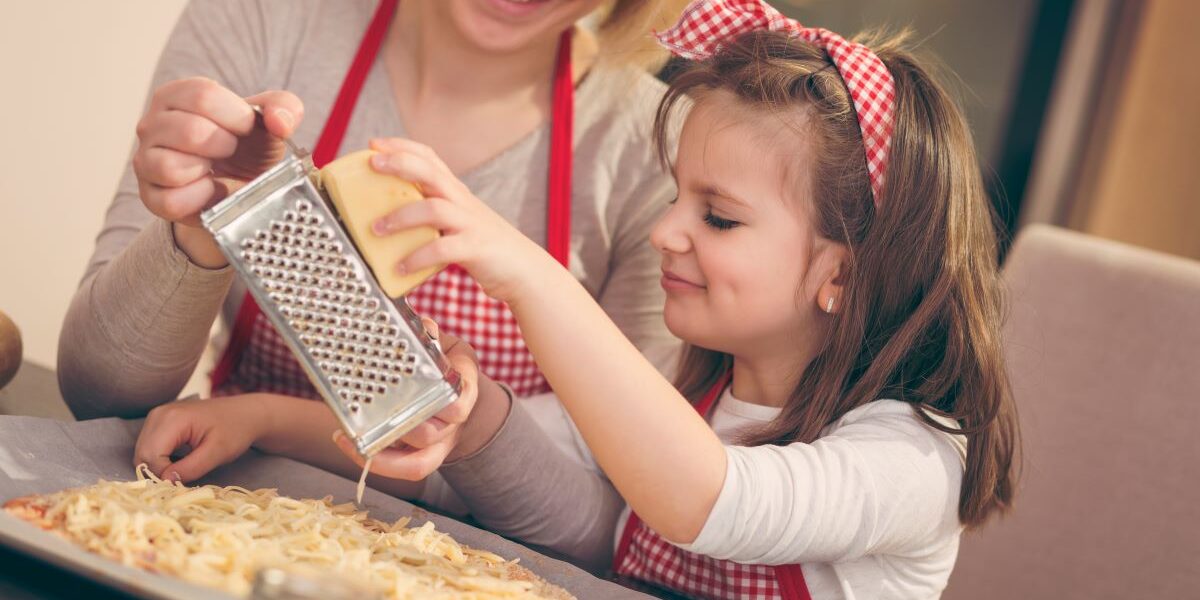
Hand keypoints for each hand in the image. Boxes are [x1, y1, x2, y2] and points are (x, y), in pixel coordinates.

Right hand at [132, 77, 303, 264]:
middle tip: (233, 150)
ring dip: (207, 171)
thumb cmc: (248, 146)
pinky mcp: (150, 196)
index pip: (202, 95)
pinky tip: (212, 191)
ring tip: (217, 169)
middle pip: (190, 131)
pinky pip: (170, 201)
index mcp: (176, 96)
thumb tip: (280, 121)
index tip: (247, 128)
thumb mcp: (271, 122)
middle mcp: (152, 125)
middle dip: (226, 145)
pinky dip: (200, 199)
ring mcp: (146, 161)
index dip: (237, 116)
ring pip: (171, 166)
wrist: (241, 186)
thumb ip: (284, 107)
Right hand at [133, 394, 271, 482]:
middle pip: (142, 455)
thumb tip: (165, 482)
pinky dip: (160, 458)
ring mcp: (156, 416)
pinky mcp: (159, 421)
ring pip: (143, 453)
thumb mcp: (217, 452)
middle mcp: (158, 415)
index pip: (151, 456)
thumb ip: (191, 468)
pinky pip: (149, 447)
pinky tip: (180, 458)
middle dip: (159, 472)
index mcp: (172, 419)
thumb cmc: (235, 430)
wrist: (245, 413)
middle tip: (185, 476)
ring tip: (185, 466)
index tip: (184, 481)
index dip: (163, 475)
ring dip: (159, 466)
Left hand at [333, 319, 480, 479]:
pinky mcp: (422, 457)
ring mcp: (437, 445)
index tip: (425, 397)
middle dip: (403, 427)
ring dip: (382, 448)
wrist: (461, 397)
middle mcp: (451, 426)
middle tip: (374, 413)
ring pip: (417, 460)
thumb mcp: (446, 347)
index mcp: (463, 394)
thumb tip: (423, 326)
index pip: (458, 406)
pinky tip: (349, 445)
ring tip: (350, 435)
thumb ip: (431, 335)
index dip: (445, 407)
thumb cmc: (448, 368)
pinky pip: (405, 470)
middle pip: (432, 435)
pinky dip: (378, 464)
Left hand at [367, 138, 555, 304]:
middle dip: (399, 163)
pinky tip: (400, 268)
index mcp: (457, 193)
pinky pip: (443, 249)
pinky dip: (417, 258)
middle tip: (373, 164)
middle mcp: (463, 202)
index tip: (373, 145)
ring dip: (400, 217)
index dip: (401, 147)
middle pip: (430, 171)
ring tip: (376, 230)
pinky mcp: (475, 248)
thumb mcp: (458, 223)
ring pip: (433, 208)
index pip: (429, 157)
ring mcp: (471, 223)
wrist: (524, 271)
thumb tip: (386, 217)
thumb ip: (431, 215)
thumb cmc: (485, 249)